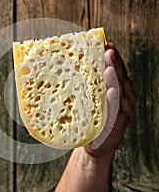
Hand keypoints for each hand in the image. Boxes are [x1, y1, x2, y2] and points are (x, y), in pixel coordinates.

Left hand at [84, 43, 136, 158]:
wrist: (94, 148)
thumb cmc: (90, 120)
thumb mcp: (89, 99)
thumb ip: (87, 85)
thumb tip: (67, 66)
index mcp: (119, 90)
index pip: (117, 69)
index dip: (113, 57)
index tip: (106, 42)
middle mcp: (124, 98)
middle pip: (120, 77)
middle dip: (114, 63)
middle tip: (108, 50)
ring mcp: (123, 111)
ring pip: (120, 92)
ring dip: (114, 79)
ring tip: (109, 67)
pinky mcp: (119, 124)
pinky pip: (115, 111)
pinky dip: (113, 101)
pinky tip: (110, 92)